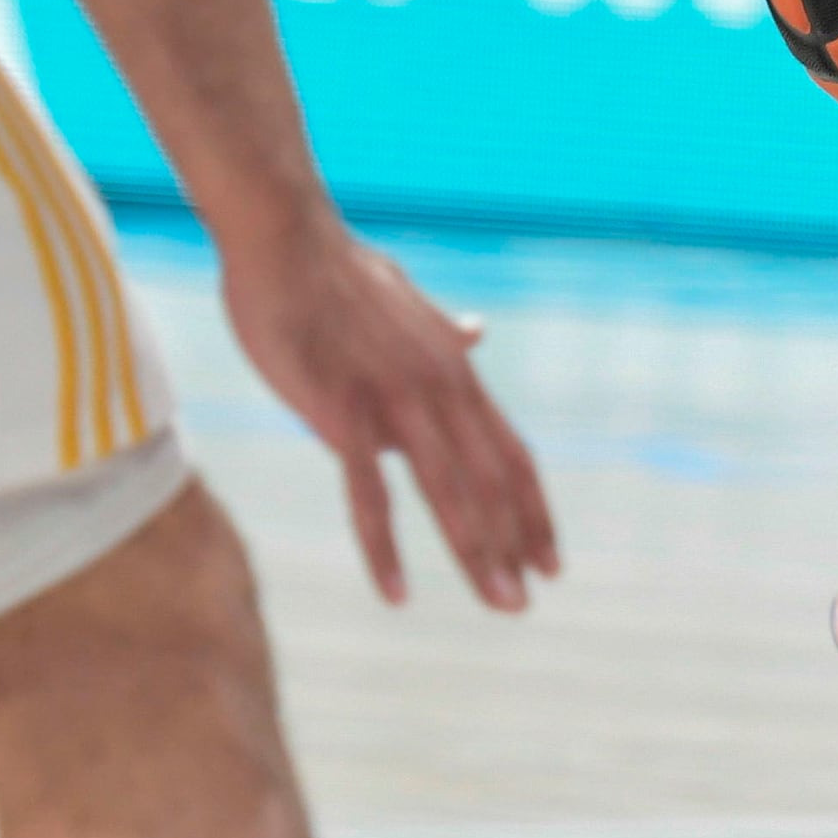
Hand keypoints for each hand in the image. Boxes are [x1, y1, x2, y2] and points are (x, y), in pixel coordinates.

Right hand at [215, 220, 558, 608]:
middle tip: (528, 602)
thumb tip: (477, 334)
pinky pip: (369, 493)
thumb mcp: (410, 302)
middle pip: (492, 483)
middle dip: (515, 546)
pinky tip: (398, 593)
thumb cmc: (337, 270)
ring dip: (477, 553)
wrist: (286, 234)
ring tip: (501, 603)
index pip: (512, 456)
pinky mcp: (341, 410)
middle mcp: (440, 390)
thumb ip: (446, 332)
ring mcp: (394, 401)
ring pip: (450, 493)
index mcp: (455, 373)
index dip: (534, 510)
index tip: (552, 559)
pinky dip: (386, 548)